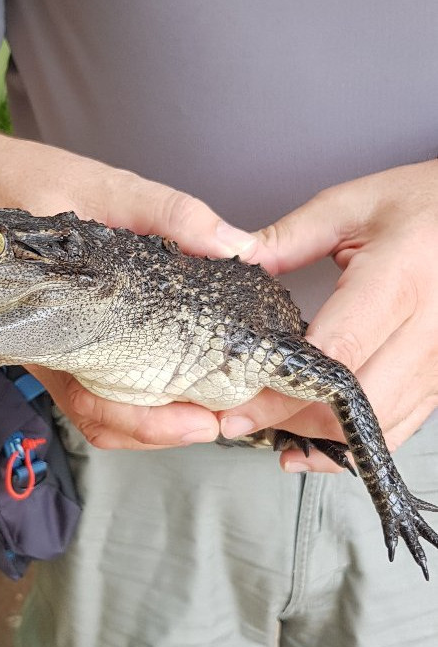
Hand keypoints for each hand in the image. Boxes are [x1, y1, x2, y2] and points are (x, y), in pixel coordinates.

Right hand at [0, 133, 273, 449]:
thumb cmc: (18, 182)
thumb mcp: (101, 187)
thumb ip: (169, 213)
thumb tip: (236, 244)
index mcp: (51, 324)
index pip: (93, 403)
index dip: (148, 426)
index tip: (204, 421)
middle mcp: (49, 347)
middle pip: (101, 418)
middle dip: (166, 430)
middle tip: (229, 418)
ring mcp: (54, 342)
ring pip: (100, 405)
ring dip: (155, 416)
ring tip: (214, 406)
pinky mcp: (64, 329)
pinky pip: (99, 377)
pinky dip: (142, 388)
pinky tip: (180, 374)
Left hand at [219, 159, 437, 471]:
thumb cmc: (420, 204)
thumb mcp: (348, 206)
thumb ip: (285, 239)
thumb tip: (229, 257)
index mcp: (399, 280)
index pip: (336, 354)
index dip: (282, 390)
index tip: (236, 405)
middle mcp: (429, 329)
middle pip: (355, 404)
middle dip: (290, 420)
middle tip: (238, 420)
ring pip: (376, 425)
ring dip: (317, 437)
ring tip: (264, 430)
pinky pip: (399, 425)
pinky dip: (352, 441)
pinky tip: (311, 442)